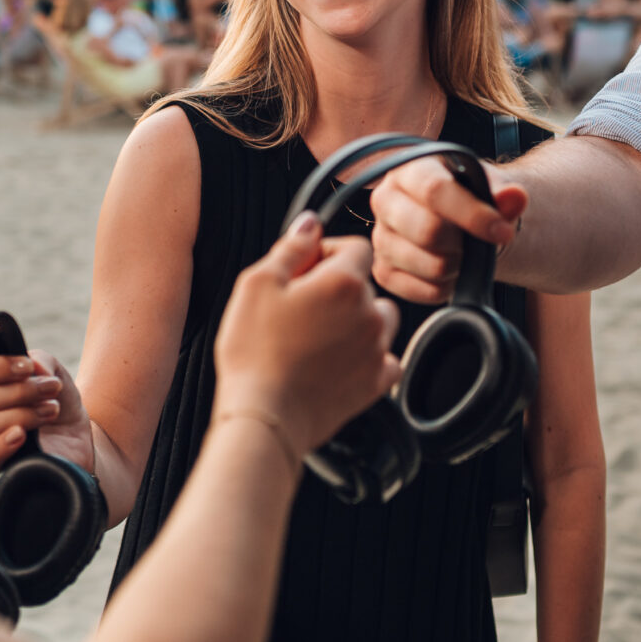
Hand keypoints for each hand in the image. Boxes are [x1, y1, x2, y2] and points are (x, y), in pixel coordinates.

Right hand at [0, 349, 94, 475]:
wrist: (77, 433)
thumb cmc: (58, 400)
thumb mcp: (54, 372)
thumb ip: (41, 360)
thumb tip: (32, 367)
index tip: (29, 368)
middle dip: (22, 392)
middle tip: (52, 391)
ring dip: (22, 415)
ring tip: (51, 411)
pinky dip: (1, 447)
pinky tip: (22, 436)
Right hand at [211, 214, 400, 454]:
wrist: (265, 416)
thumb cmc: (254, 352)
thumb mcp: (256, 284)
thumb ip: (291, 247)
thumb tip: (310, 224)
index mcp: (344, 282)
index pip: (355, 247)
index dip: (327, 253)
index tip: (304, 269)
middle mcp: (369, 313)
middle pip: (364, 284)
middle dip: (335, 288)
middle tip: (298, 307)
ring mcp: (377, 350)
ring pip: (378, 319)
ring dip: (356, 320)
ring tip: (318, 335)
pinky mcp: (375, 383)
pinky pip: (386, 358)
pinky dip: (367, 357)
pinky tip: (337, 361)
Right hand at [367, 155, 527, 304]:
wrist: (461, 223)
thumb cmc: (471, 200)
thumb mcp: (491, 189)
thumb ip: (504, 193)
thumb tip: (514, 197)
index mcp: (410, 168)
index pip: (435, 190)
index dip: (472, 214)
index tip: (502, 231)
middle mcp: (386, 199)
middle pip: (427, 231)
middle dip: (464, 244)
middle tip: (477, 243)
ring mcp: (381, 236)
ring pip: (427, 264)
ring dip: (457, 266)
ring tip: (463, 255)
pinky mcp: (383, 270)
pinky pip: (419, 290)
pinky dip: (444, 287)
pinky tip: (451, 272)